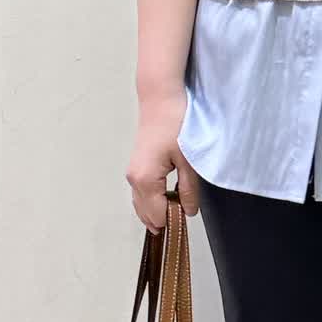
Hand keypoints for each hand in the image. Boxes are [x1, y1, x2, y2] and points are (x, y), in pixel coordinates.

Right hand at [126, 91, 199, 232]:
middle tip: (185, 214)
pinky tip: (168, 198)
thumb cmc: (176, 124)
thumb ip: (189, 189)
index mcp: (146, 181)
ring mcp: (132, 173)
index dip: (174, 221)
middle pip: (146, 214)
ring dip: (157, 211)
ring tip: (178, 208)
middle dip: (164, 219)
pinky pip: (141, 194)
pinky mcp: (136, 167)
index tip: (189, 217)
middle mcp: (134, 180)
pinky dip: (152, 201)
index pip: (157, 215)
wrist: (160, 99)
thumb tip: (189, 211)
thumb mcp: (189, 160)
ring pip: (141, 205)